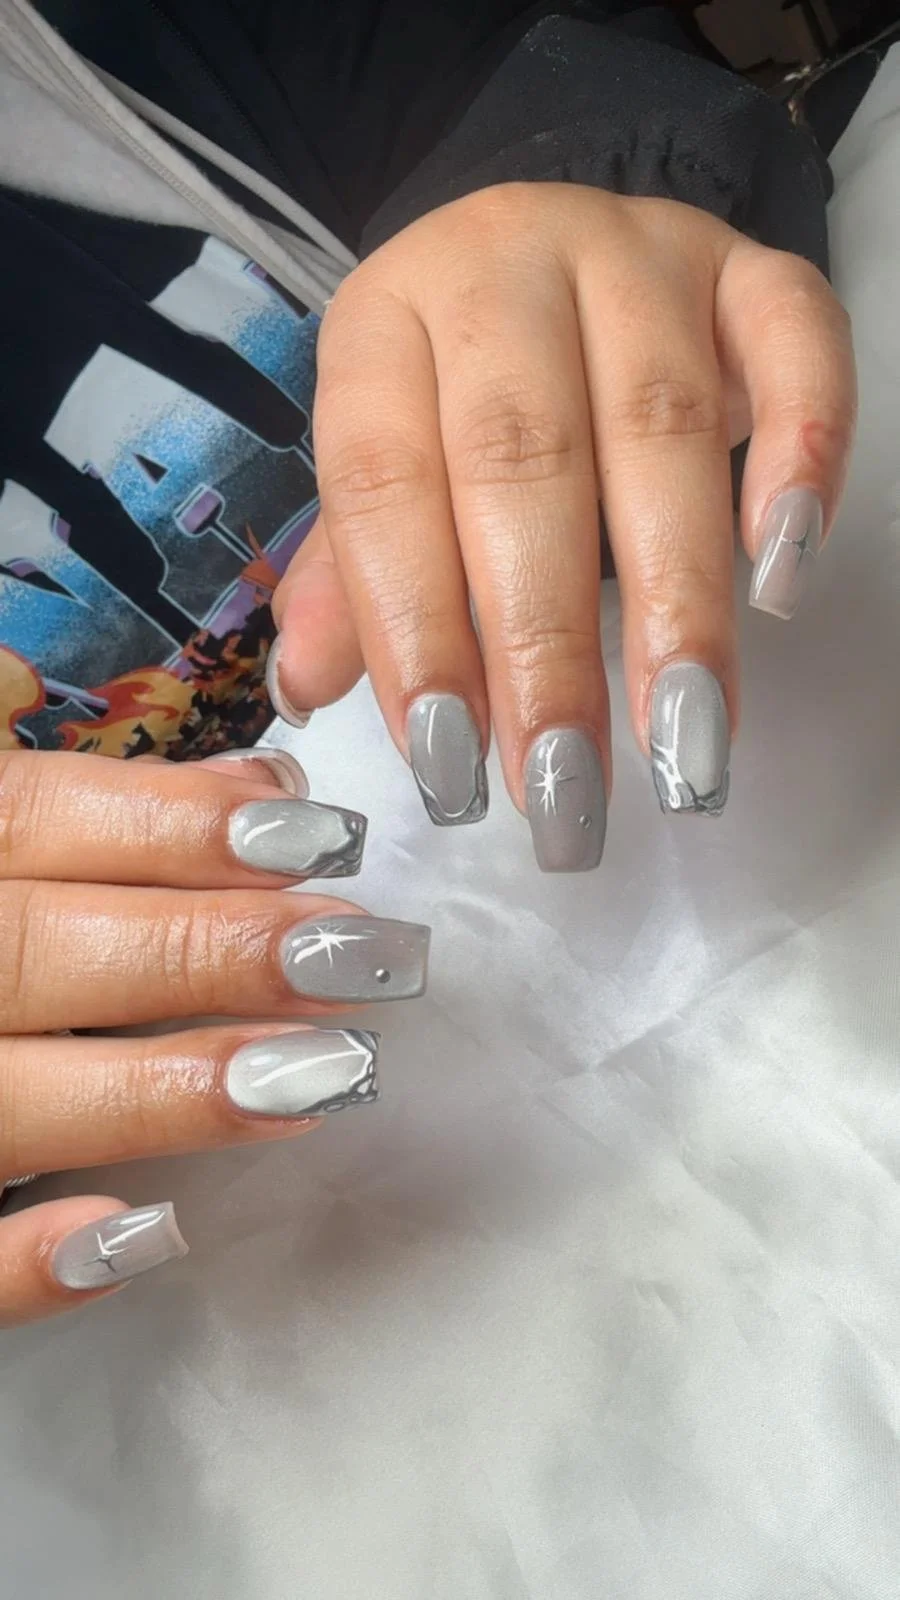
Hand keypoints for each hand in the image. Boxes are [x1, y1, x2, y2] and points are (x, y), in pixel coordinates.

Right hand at [0, 748, 428, 1326]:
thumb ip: (45, 797)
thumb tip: (178, 752)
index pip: (33, 821)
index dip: (173, 825)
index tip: (317, 831)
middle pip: (39, 951)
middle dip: (207, 950)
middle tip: (363, 952)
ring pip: (8, 1099)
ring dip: (162, 1090)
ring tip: (326, 1072)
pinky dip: (26, 1264)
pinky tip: (148, 1235)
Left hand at [272, 184, 854, 862]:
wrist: (554, 256)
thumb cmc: (457, 396)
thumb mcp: (388, 472)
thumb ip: (353, 576)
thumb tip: (303, 689)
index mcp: (384, 324)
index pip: (384, 485)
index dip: (417, 632)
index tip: (450, 768)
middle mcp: (502, 264)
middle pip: (524, 462)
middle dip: (547, 645)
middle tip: (569, 786)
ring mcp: (635, 252)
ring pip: (661, 423)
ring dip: (677, 598)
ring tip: (684, 737)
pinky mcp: (748, 264)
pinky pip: (795, 340)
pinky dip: (803, 457)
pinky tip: (782, 581)